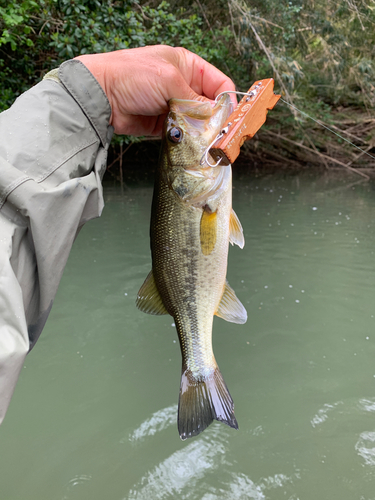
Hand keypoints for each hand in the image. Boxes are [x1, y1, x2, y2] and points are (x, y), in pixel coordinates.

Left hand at [75, 45, 235, 135]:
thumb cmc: (131, 75)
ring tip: (204, 140)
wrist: (102, 96)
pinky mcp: (164, 125)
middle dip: (215, 119)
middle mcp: (182, 86)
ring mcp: (173, 106)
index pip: (218, 83)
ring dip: (201, 132)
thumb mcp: (169, 80)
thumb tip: (215, 116)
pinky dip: (188, 140)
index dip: (227, 100)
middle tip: (220, 134)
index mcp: (187, 66)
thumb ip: (195, 99)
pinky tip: (189, 143)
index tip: (230, 117)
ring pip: (198, 123)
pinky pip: (183, 134)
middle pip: (210, 106)